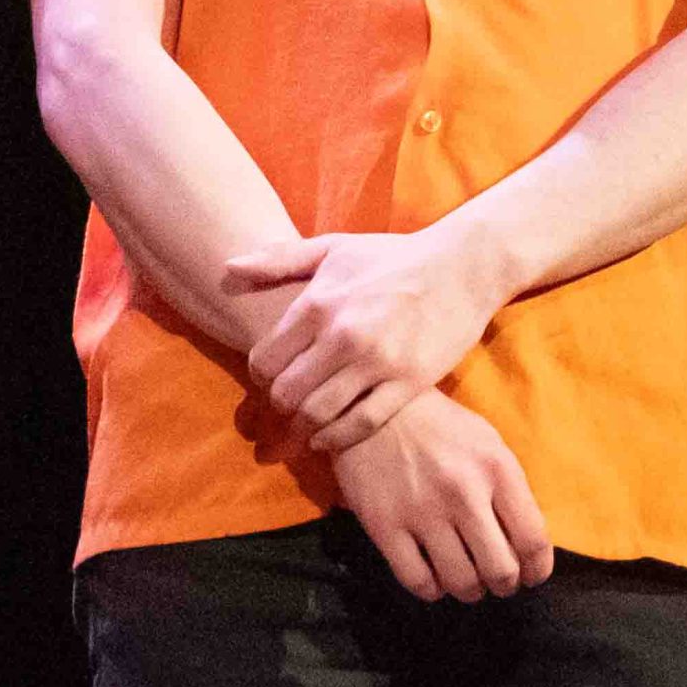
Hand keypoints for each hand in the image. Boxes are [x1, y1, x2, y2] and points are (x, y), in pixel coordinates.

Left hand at [226, 224, 507, 451]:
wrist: (460, 267)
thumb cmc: (391, 256)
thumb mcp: (332, 248)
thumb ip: (278, 260)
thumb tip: (226, 269)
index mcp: (318, 303)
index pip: (264, 358)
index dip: (259, 375)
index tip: (268, 377)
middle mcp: (343, 335)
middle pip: (286, 392)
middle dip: (278, 405)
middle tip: (285, 404)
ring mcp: (377, 362)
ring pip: (319, 414)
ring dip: (304, 426)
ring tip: (304, 423)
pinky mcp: (409, 383)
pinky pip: (361, 425)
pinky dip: (336, 438)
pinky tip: (328, 438)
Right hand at [331, 389, 553, 602]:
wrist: (370, 405)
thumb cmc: (438, 426)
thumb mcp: (486, 442)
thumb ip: (509, 490)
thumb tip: (525, 546)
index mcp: (495, 468)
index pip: (533, 541)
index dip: (537, 570)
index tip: (529, 575)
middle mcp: (462, 492)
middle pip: (501, 571)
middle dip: (504, 584)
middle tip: (495, 579)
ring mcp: (421, 510)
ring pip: (462, 583)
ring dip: (469, 589)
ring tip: (464, 577)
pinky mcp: (384, 524)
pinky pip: (419, 582)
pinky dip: (431, 589)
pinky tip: (432, 574)